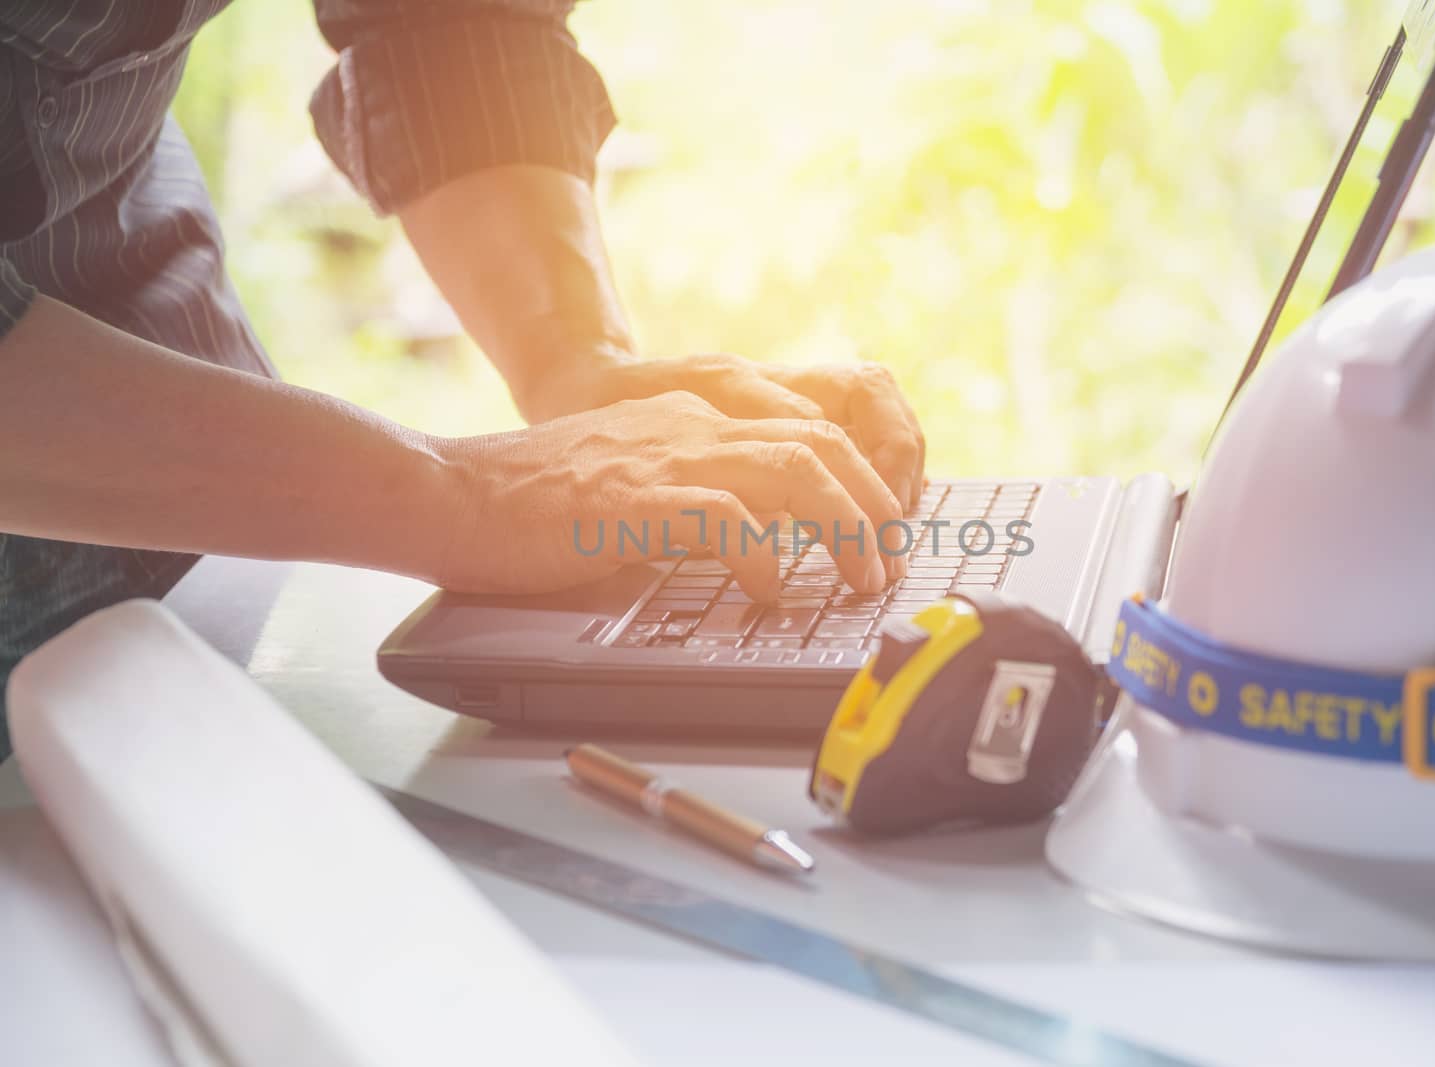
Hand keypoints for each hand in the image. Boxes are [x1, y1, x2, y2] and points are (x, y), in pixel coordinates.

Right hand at [430, 391, 903, 598]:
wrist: (450, 492)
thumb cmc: (532, 506)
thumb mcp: (632, 489)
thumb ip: (692, 503)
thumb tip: (755, 548)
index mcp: (692, 422)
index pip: (805, 433)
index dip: (858, 484)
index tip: (880, 536)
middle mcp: (690, 428)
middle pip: (818, 445)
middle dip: (872, 504)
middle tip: (891, 562)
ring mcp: (662, 459)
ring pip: (790, 469)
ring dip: (841, 525)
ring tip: (862, 577)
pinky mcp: (630, 501)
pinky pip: (721, 518)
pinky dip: (760, 553)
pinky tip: (771, 589)